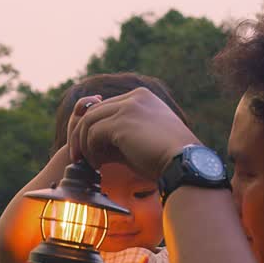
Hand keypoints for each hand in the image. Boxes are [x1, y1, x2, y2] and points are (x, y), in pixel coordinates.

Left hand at [67, 86, 198, 179]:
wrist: (185, 163)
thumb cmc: (167, 158)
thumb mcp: (141, 140)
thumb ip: (119, 136)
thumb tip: (93, 146)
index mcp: (142, 97)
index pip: (106, 107)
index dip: (94, 128)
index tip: (89, 149)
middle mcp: (135, 97)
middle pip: (93, 111)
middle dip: (81, 135)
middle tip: (78, 157)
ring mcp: (128, 107)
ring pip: (89, 121)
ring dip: (83, 144)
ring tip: (88, 164)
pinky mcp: (122, 122)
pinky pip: (93, 133)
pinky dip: (90, 150)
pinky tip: (97, 165)